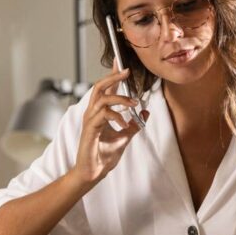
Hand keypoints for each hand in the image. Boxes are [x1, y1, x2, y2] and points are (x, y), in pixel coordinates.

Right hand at [71, 66, 147, 187]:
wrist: (93, 172)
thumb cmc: (104, 155)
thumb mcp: (125, 137)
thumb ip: (134, 124)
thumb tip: (146, 111)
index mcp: (99, 113)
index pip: (105, 89)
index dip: (113, 74)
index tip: (119, 62)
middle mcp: (92, 113)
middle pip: (99, 86)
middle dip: (113, 77)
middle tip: (127, 71)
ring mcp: (90, 120)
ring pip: (102, 98)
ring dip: (120, 98)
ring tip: (133, 104)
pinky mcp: (90, 130)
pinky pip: (102, 115)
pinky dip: (116, 116)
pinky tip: (123, 123)